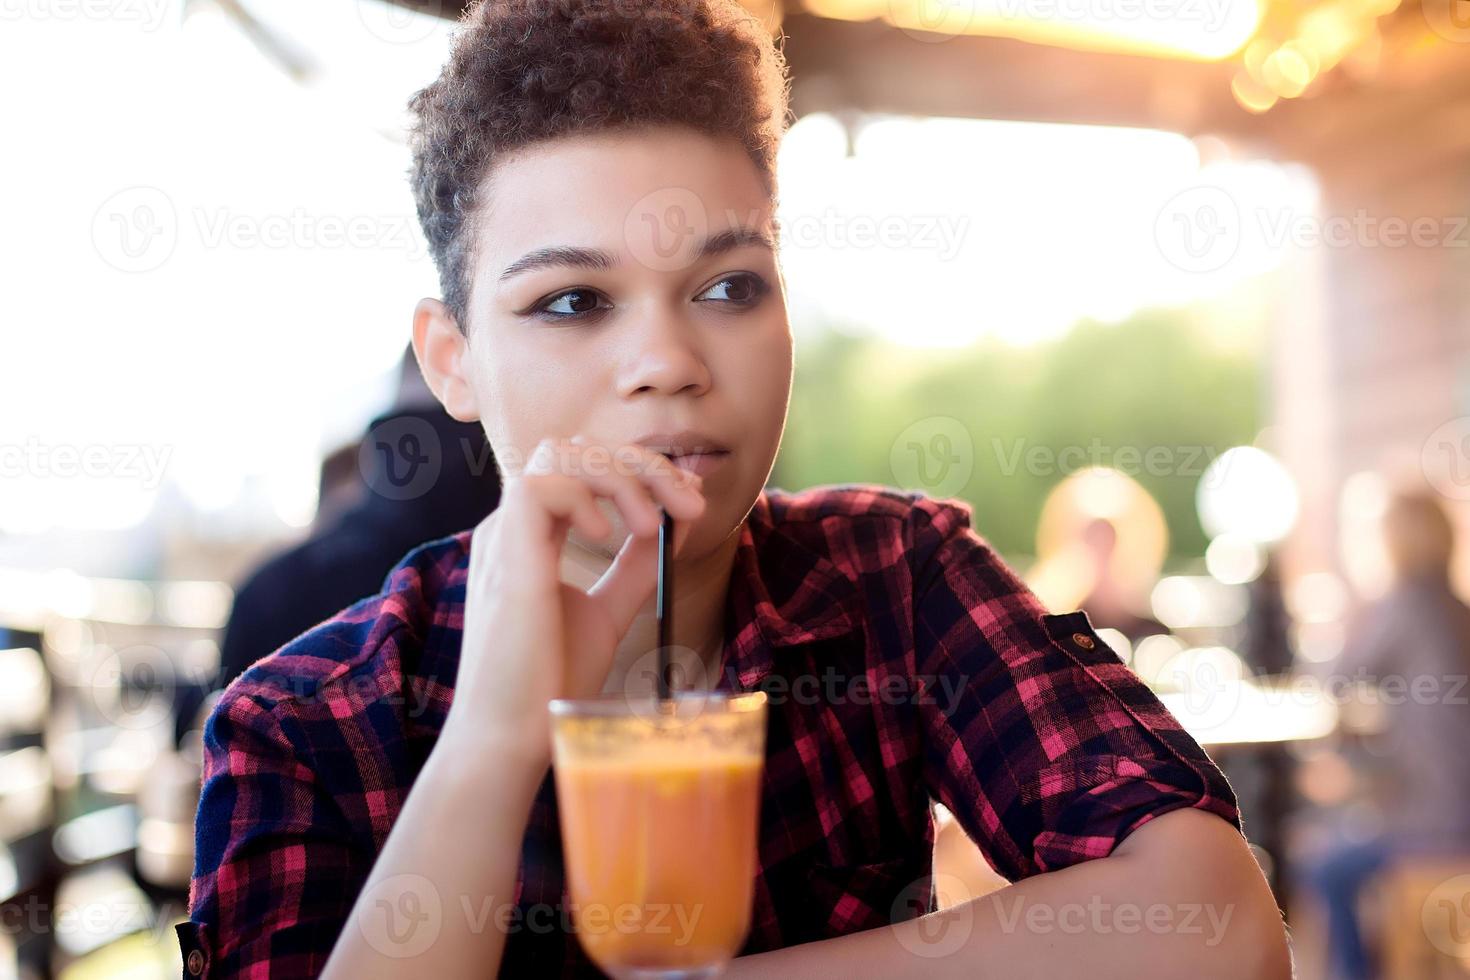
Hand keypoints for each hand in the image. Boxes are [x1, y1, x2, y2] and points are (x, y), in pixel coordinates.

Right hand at [442, 436, 705, 752]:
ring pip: (559, 453)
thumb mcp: (608, 610)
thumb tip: (676, 522)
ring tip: (655, 525)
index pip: (585, 466)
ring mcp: (503, 536)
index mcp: (532, 535)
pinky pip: (538, 484)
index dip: (642, 470)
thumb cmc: (549, 681)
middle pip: (576, 447)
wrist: (511, 735)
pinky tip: (611, 537)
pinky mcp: (504, 554)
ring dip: (622, 476)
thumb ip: (634, 566)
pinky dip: (586, 498)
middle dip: (643, 464)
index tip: (690, 500)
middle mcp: (514, 526)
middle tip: (691, 501)